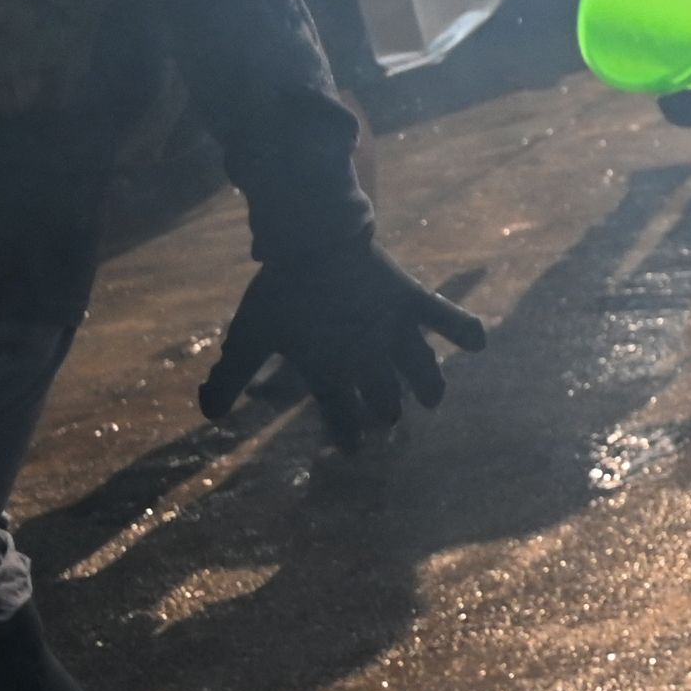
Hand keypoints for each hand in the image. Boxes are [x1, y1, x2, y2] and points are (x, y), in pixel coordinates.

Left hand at [200, 240, 487, 443]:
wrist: (312, 240)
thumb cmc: (279, 290)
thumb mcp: (250, 335)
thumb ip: (230, 376)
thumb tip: (209, 415)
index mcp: (330, 369)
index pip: (340, 412)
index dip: (346, 432)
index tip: (352, 451)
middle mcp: (367, 357)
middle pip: (382, 393)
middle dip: (385, 410)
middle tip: (388, 420)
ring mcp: (393, 329)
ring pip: (418, 367)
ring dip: (426, 386)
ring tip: (433, 401)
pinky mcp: (411, 299)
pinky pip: (443, 316)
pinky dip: (463, 328)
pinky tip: (481, 342)